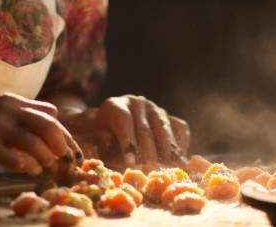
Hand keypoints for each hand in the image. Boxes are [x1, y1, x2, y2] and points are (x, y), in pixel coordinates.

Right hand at [0, 92, 80, 175]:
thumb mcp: (1, 107)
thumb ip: (23, 115)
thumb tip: (51, 132)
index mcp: (15, 101)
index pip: (52, 113)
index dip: (65, 133)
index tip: (70, 150)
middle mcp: (9, 110)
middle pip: (49, 125)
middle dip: (61, 146)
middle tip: (62, 159)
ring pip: (35, 144)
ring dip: (45, 159)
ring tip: (44, 167)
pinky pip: (15, 159)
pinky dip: (27, 167)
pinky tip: (27, 170)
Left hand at [60, 95, 189, 169]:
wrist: (112, 124)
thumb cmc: (102, 137)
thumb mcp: (95, 138)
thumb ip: (99, 140)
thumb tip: (106, 140)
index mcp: (114, 105)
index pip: (123, 121)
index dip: (127, 142)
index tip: (131, 164)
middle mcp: (136, 103)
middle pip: (145, 129)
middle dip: (148, 154)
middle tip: (151, 173)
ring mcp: (155, 108)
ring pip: (164, 130)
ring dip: (167, 153)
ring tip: (169, 171)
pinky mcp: (169, 116)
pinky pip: (180, 129)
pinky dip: (180, 145)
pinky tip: (180, 161)